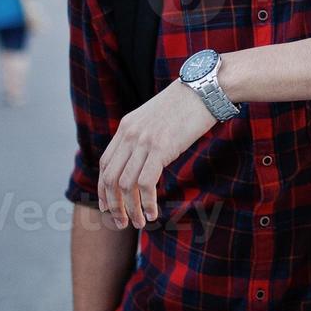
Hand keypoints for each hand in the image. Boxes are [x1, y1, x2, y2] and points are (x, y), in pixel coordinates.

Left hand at [98, 80, 215, 228]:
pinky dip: (146, 202)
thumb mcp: (159, 118)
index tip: (109, 207)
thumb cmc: (189, 103)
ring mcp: (144, 141)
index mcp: (126, 127)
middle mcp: (130, 134)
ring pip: (125, 185)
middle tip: (122, 223)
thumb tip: (148, 157)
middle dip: (113, 205)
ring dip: (130, 209)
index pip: (105, 164)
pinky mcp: (161, 148)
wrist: (206, 87)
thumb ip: (147, 135)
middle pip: (110, 178)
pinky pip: (145, 183)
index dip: (104, 189)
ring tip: (139, 223)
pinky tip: (152, 213)